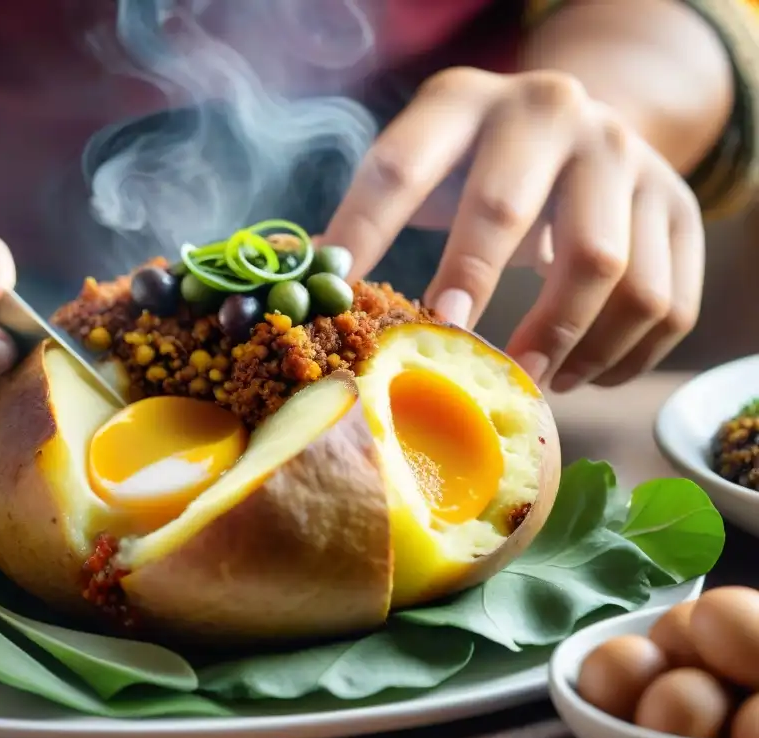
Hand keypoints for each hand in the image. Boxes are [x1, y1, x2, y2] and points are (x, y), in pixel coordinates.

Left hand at [325, 67, 704, 391]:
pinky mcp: (680, 206)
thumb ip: (377, 211)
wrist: (588, 125)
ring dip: (559, 341)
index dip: (365, 236)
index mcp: (465, 103)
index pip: (399, 168)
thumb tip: (313, 290)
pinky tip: (579, 374)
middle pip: (508, 210)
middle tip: (447, 345)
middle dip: (469, 284)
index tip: (345, 302)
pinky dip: (622, 356)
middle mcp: (552, 114)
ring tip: (522, 377)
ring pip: (605, 268)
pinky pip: (666, 302)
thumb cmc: (480, 165)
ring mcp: (628, 157)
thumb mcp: (430, 162)